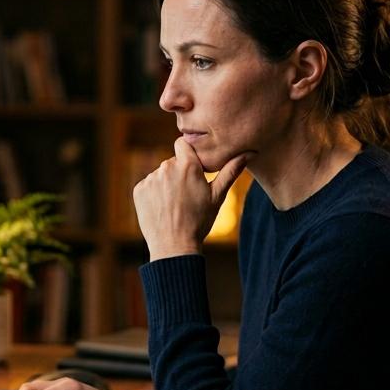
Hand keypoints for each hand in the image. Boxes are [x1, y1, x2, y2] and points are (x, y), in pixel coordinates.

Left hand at [133, 138, 252, 260]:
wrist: (174, 246)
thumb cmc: (199, 221)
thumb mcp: (218, 196)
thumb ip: (231, 171)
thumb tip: (250, 153)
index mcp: (187, 165)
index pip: (183, 143)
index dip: (188, 154)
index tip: (193, 168)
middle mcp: (166, 167)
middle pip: (172, 162)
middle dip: (179, 173)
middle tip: (186, 195)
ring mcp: (150, 179)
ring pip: (160, 174)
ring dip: (166, 184)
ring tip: (175, 205)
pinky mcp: (139, 190)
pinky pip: (148, 185)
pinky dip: (153, 194)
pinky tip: (162, 208)